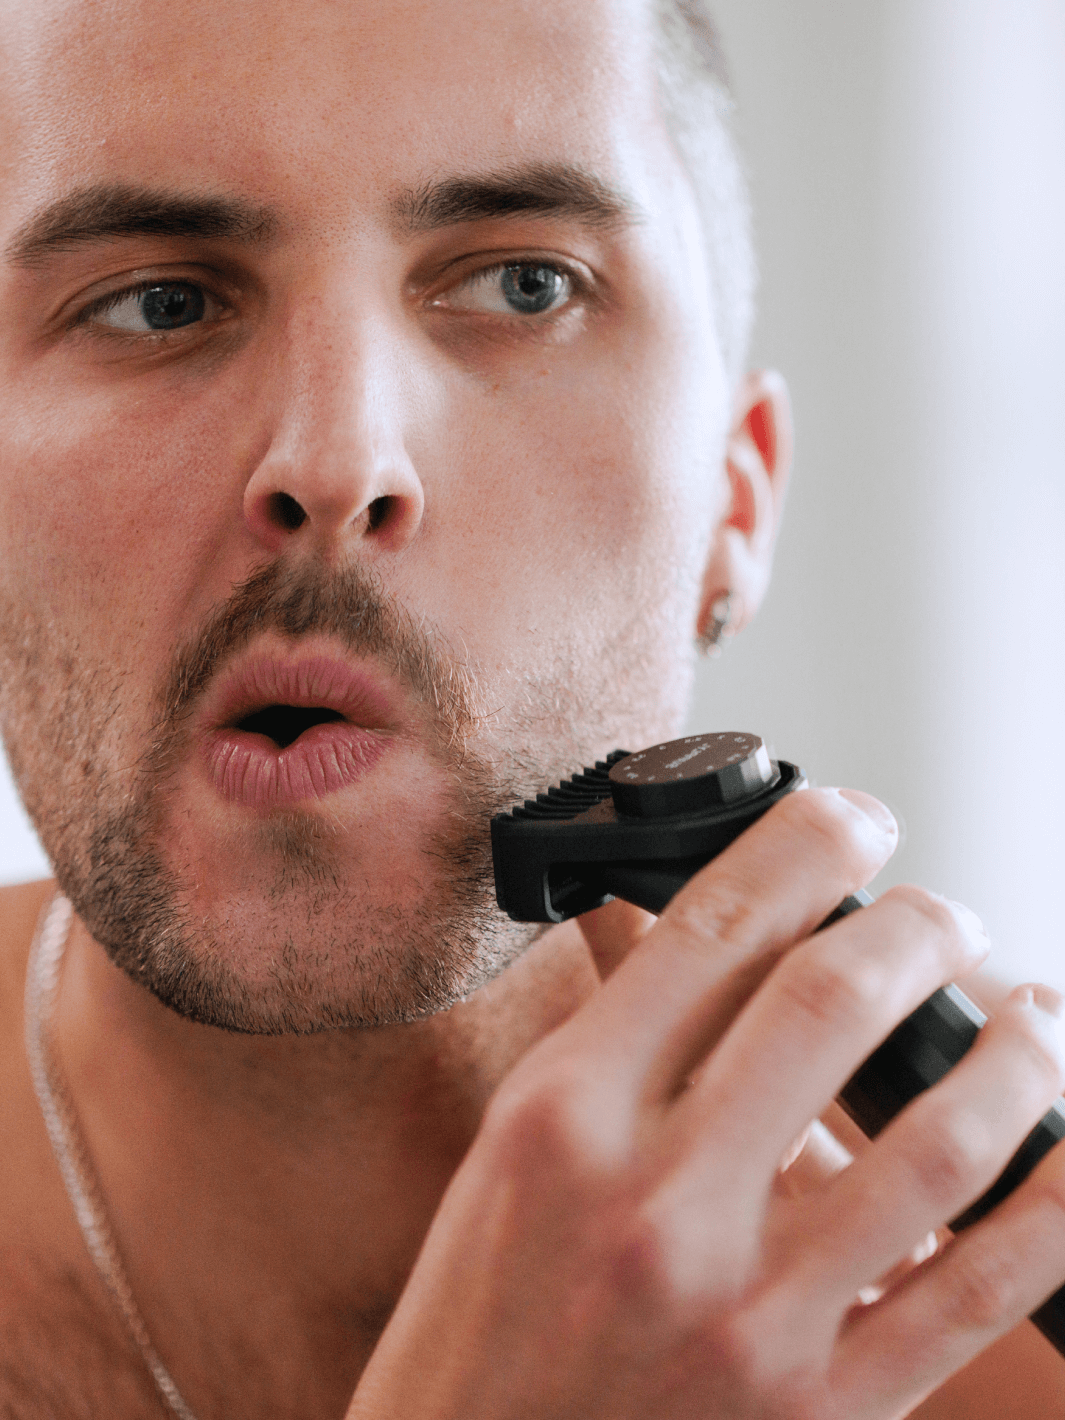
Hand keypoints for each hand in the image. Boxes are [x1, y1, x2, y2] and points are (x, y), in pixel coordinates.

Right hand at [348, 789, 1064, 1418]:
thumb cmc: (483, 1312)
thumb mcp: (511, 1141)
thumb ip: (616, 1031)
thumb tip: (709, 924)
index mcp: (566, 1115)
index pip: (713, 927)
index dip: (806, 844)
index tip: (850, 819)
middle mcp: (658, 1203)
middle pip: (831, 1001)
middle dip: (916, 926)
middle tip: (939, 911)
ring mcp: (750, 1313)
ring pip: (938, 1139)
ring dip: (1011, 1048)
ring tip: (1026, 1007)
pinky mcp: (823, 1408)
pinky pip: (979, 1290)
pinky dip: (1052, 1201)